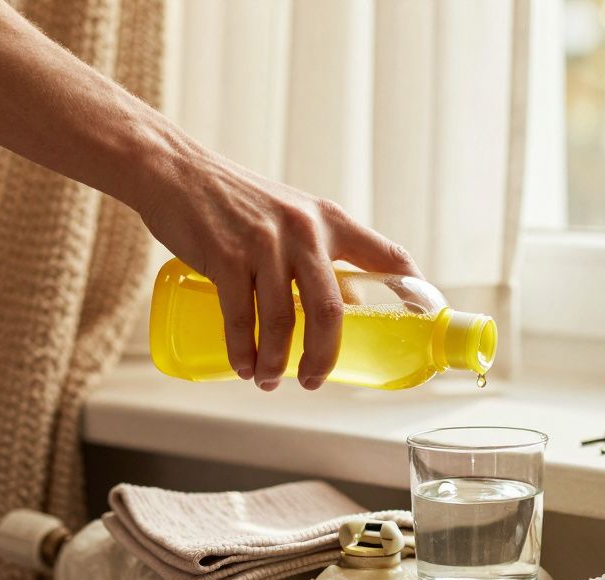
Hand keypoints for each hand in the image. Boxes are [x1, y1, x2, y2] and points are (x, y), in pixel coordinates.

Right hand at [136, 147, 420, 390]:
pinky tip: (243, 367)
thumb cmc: (238, 202)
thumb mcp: (292, 216)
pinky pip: (240, 318)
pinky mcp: (225, 257)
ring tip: (267, 379)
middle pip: (331, 311)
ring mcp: (264, 244)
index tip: (427, 316)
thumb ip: (320, 256)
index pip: (386, 255)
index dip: (413, 288)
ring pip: (282, 322)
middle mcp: (304, 231)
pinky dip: (242, 351)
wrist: (176, 172)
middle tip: (314, 381)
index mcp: (330, 220)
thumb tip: (351, 305)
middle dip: (324, 356)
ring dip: (274, 361)